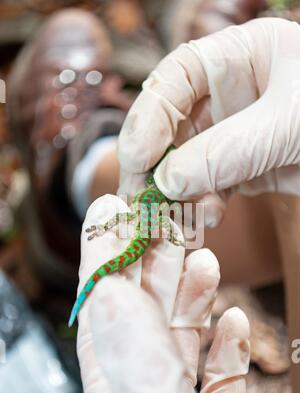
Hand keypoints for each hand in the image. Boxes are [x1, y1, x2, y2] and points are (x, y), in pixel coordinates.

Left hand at [76, 195, 273, 392]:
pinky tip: (233, 320)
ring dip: (190, 295)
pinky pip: (216, 373)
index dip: (101, 259)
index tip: (107, 211)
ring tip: (204, 260)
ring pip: (177, 340)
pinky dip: (224, 342)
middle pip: (139, 319)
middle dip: (151, 263)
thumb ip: (138, 365)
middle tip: (164, 221)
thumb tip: (107, 293)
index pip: (100, 318)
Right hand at [118, 18, 299, 225]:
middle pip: (170, 127)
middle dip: (153, 166)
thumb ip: (225, 151)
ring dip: (175, 194)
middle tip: (139, 201)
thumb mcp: (285, 123)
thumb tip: (167, 182)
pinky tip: (208, 218)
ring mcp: (231, 135)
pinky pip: (206, 188)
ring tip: (172, 220)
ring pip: (184, 164)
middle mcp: (226, 96)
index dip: (148, 118)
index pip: (173, 80)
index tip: (137, 158)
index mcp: (235, 59)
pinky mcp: (240, 169)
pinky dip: (201, 206)